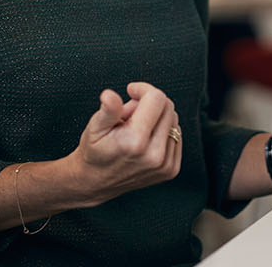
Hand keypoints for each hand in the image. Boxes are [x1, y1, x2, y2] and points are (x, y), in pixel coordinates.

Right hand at [70, 82, 181, 202]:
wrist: (96, 182)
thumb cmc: (95, 152)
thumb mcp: (95, 127)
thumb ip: (108, 110)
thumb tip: (109, 95)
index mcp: (135, 142)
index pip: (156, 98)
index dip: (142, 89)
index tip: (131, 91)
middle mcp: (154, 155)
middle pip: (168, 107)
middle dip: (149, 103)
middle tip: (129, 114)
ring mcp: (165, 164)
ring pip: (173, 120)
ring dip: (157, 117)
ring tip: (135, 128)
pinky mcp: (171, 169)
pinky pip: (177, 135)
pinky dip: (163, 130)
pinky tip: (146, 138)